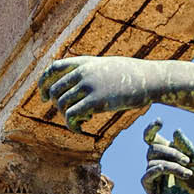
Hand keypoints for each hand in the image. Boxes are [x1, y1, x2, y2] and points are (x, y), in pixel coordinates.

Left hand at [38, 55, 155, 130]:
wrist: (150, 78)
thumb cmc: (132, 76)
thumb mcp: (107, 66)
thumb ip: (91, 72)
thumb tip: (81, 84)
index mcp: (84, 62)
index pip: (53, 68)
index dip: (43, 83)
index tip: (43, 97)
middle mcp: (83, 72)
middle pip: (54, 90)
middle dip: (57, 106)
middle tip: (70, 115)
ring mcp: (89, 86)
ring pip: (61, 105)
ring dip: (67, 118)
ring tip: (81, 121)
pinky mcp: (96, 101)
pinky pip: (72, 116)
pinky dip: (72, 126)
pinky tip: (81, 130)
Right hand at [141, 121, 193, 193]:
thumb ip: (186, 146)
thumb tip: (175, 131)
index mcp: (165, 153)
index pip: (151, 138)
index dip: (151, 129)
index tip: (160, 121)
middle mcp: (156, 162)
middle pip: (153, 148)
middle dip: (170, 152)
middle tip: (188, 160)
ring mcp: (152, 176)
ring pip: (153, 162)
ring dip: (172, 165)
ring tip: (187, 173)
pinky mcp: (151, 189)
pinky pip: (147, 176)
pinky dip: (158, 170)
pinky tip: (169, 170)